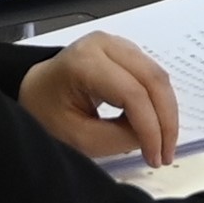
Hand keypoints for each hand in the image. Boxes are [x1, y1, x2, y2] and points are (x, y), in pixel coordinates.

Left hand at [18, 28, 183, 166]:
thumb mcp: (78, 137)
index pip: (132, 93)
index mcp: (84, 61)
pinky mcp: (126, 51)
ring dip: (167, 113)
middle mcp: (104, 44)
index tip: (156, 159)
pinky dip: (159, 103)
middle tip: (166, 155)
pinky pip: (152, 76)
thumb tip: (153, 137)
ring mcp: (117, 43)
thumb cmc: (48, 114)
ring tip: (163, 145)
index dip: (151, 128)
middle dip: (166, 121)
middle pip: (153, 79)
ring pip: (158, 77)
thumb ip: (119, 138)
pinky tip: (157, 126)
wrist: (36, 91)